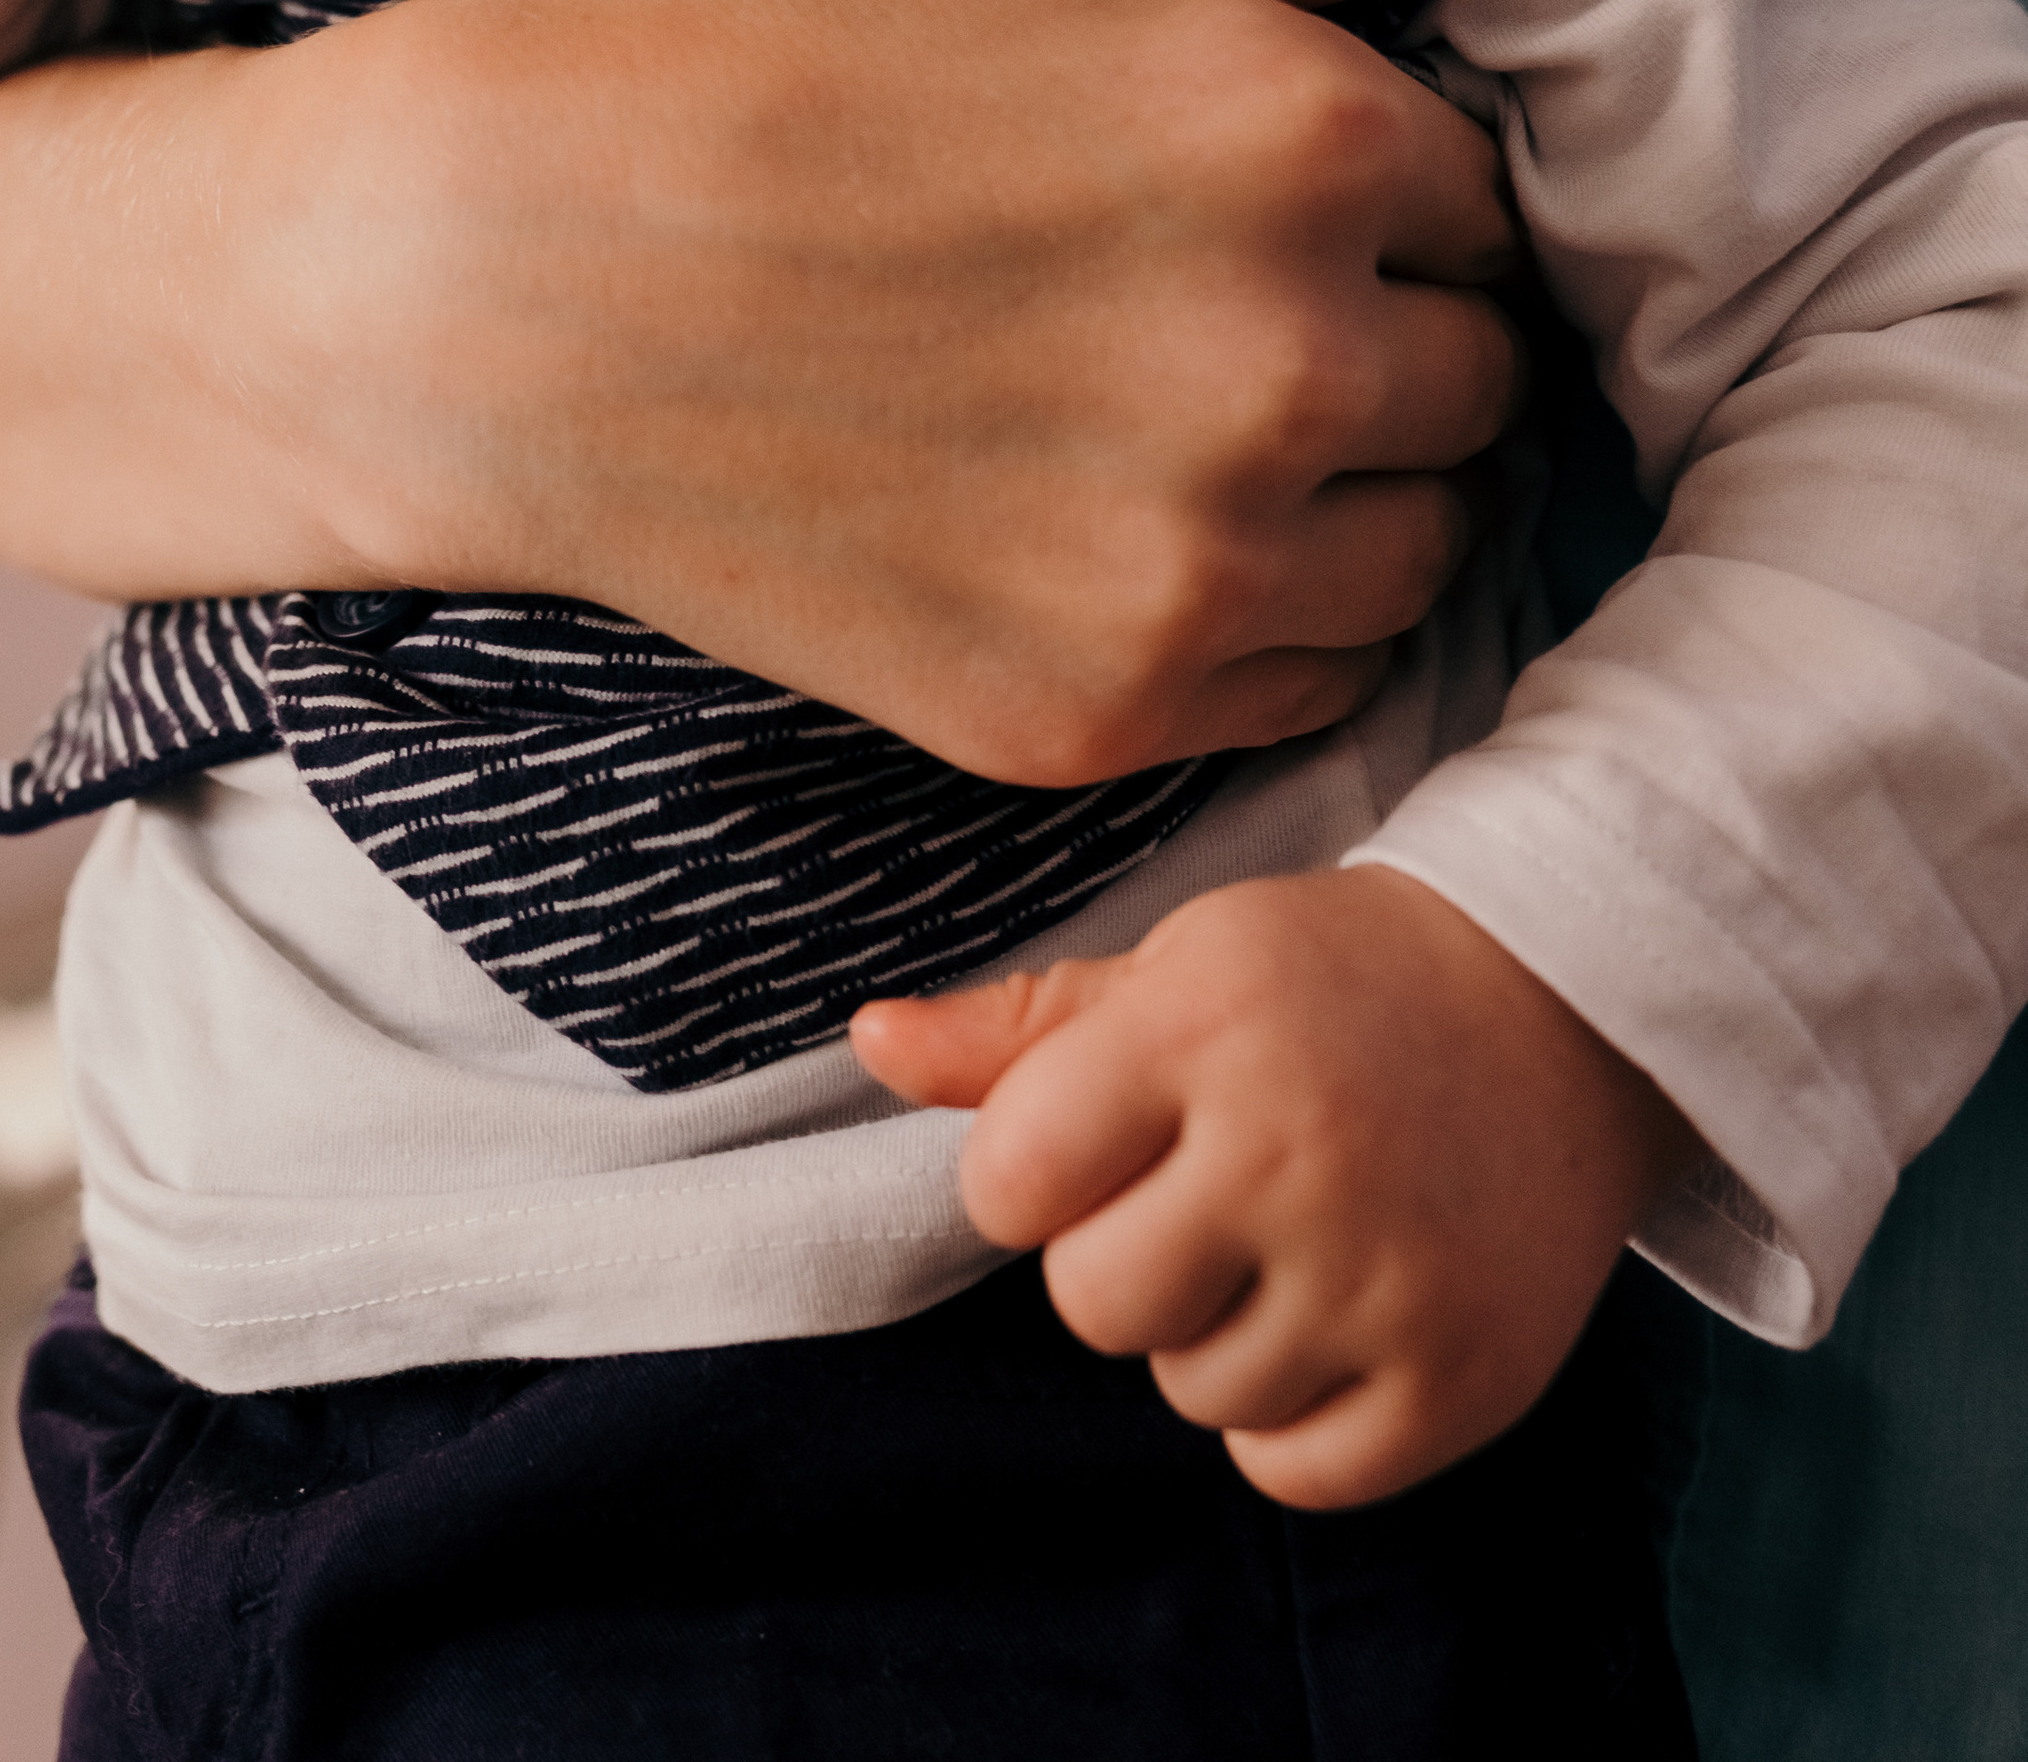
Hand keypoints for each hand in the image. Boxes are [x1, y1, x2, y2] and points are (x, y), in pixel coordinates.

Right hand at [0, 0, 1538, 779]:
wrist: (489, 285)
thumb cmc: (756, 50)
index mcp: (1304, 138)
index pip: (1483, 192)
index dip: (1360, 172)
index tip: (1222, 165)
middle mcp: (1289, 368)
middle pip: (1475, 374)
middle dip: (1368, 321)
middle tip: (1164, 280)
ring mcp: (1194, 568)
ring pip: (1416, 542)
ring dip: (1338, 480)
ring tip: (1144, 402)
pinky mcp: (1101, 719)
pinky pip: (1306, 682)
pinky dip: (1248, 611)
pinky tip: (1099, 517)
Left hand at [853, 868, 1701, 1506]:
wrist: (1568, 1007)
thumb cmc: (1336, 981)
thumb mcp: (1181, 962)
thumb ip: (1018, 1027)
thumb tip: (863, 1044)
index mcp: (1201, 1029)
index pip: (1008, 1181)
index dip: (1030, 1175)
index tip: (1096, 1141)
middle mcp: (1291, 1150)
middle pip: (1091, 1305)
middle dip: (1123, 1259)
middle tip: (1206, 1192)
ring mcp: (1382, 1273)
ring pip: (1191, 1392)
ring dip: (1216, 1336)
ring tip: (1289, 1239)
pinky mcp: (1458, 1376)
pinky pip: (1293, 1470)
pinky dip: (1294, 1420)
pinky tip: (1336, 1317)